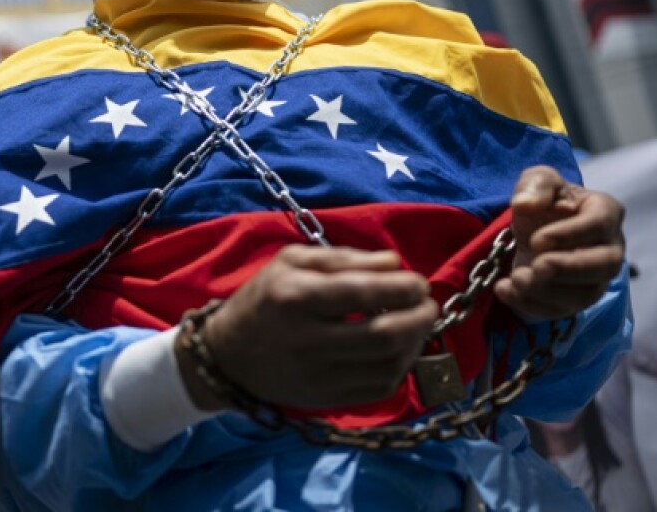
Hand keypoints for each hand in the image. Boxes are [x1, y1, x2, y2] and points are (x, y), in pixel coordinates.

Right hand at [176, 246, 436, 410]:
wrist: (228, 355)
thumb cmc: (263, 298)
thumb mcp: (291, 261)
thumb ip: (344, 257)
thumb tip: (394, 263)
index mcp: (297, 297)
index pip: (365, 293)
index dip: (404, 287)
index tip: (418, 282)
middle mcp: (308, 340)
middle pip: (384, 335)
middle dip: (420, 317)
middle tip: (428, 305)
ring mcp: (318, 376)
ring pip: (388, 366)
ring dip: (415, 344)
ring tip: (417, 325)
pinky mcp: (327, 400)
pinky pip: (379, 389)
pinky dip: (400, 369)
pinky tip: (400, 351)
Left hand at [494, 166, 624, 321]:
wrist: (533, 231)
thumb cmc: (544, 202)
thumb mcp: (538, 181)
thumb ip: (536, 184)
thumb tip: (526, 204)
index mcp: (606, 212)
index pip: (599, 225)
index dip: (570, 234)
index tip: (536, 240)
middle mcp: (610, 249)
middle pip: (605, 265)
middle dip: (568, 269)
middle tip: (536, 266)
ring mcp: (596, 279)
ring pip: (585, 295)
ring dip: (547, 291)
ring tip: (516, 279)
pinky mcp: (575, 300)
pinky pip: (561, 311)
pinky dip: (531, 305)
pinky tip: (505, 290)